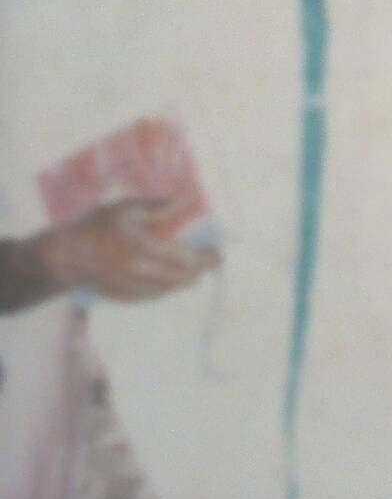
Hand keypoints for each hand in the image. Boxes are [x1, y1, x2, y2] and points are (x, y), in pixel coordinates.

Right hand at [39, 198, 219, 300]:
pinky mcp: (126, 297)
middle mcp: (140, 271)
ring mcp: (133, 287)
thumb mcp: (125, 208)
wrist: (66, 256)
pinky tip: (173, 277)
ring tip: (195, 269)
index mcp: (142, 246)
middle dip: (200, 270)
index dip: (207, 258)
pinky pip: (156, 294)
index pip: (186, 258)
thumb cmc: (97, 226)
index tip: (219, 254)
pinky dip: (168, 286)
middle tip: (211, 261)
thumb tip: (184, 200)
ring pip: (171, 288)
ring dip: (187, 279)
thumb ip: (157, 206)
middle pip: (183, 277)